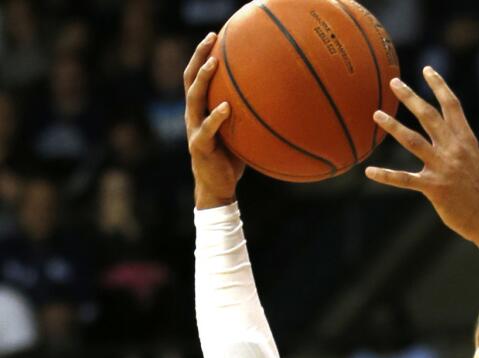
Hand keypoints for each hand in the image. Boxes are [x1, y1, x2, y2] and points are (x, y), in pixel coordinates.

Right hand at [184, 33, 244, 209]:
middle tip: (211, 38)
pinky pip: (208, 128)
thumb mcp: (239, 134)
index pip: (196, 77)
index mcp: (200, 110)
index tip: (214, 35)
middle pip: (190, 79)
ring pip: (194, 98)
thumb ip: (247, 117)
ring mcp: (194, 129)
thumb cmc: (231, 160)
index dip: (201, 55)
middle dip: (199, 56)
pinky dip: (216, 117)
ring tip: (215, 63)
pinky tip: (226, 107)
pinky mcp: (200, 146)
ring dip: (204, 79)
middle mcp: (193, 115)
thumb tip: (276, 102)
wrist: (217, 188)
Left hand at [365, 67, 478, 240]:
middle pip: (429, 116)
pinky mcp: (434, 187)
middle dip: (411, 97)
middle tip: (394, 82)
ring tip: (376, 114)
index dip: (439, 86)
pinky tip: (370, 171)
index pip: (452, 106)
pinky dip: (386, 175)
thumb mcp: (474, 159)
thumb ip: (460, 143)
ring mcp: (443, 167)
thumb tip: (449, 130)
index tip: (427, 69)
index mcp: (466, 140)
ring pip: (413, 141)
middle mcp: (454, 149)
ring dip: (393, 126)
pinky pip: (404, 179)